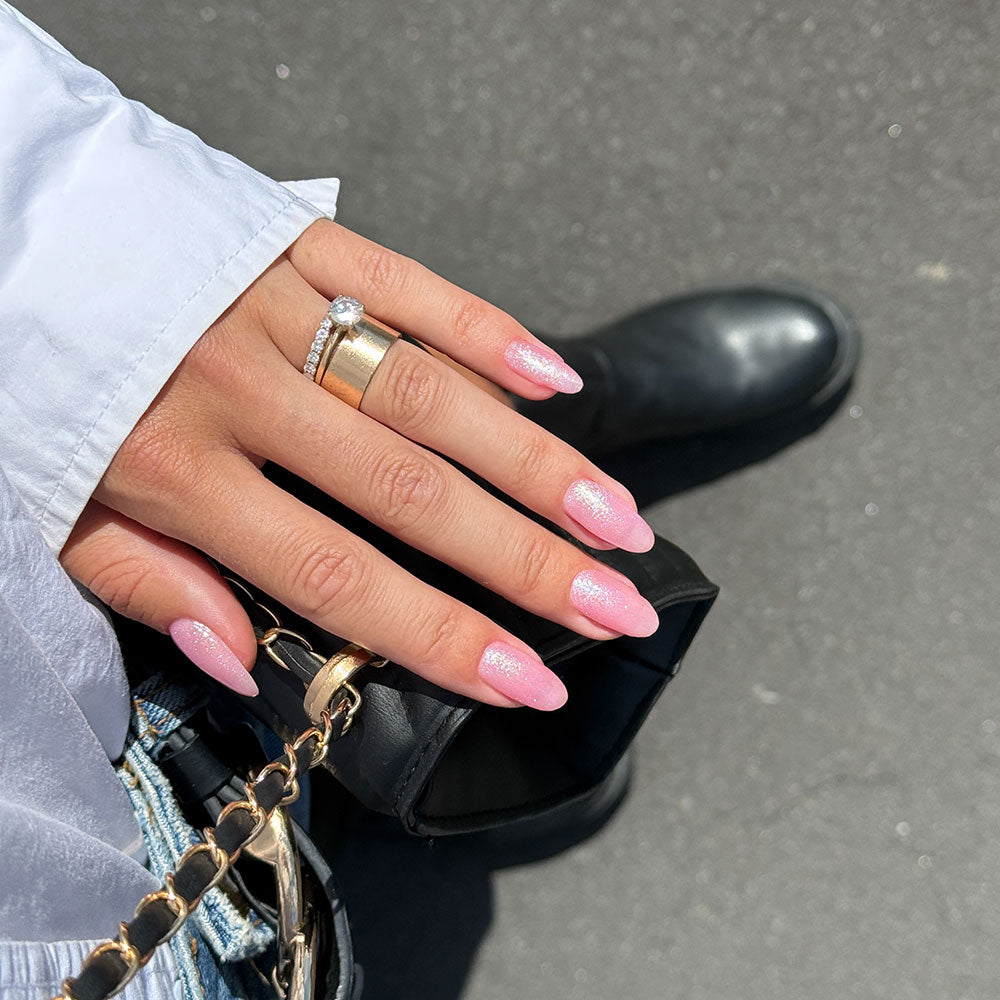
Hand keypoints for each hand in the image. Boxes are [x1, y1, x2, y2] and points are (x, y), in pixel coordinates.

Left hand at [60, 220, 657, 709]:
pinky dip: (486, 332)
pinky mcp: (298, 242)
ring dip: (535, 461)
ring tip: (614, 518)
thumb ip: (147, 580)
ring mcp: (276, 308)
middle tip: (615, 604)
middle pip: (412, 493)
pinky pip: (407, 285)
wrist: (5, 230)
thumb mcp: (56, 506)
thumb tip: (241, 654)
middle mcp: (240, 391)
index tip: (527, 678)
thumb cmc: (37, 378)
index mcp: (177, 471)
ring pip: (431, 395)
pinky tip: (554, 384)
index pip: (337, 578)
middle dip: (527, 560)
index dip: (442, 637)